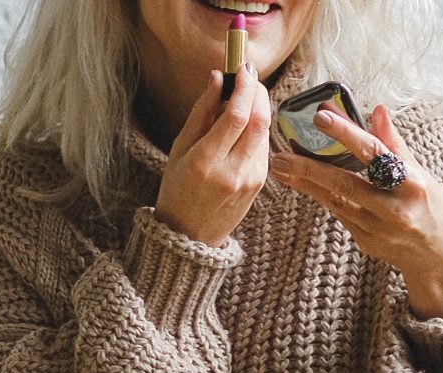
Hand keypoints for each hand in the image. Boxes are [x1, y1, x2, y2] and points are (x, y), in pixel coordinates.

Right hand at [153, 63, 272, 248]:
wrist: (191, 235)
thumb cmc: (178, 188)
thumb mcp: (179, 149)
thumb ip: (201, 113)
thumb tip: (217, 78)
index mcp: (205, 162)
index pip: (235, 116)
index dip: (244, 87)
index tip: (243, 67)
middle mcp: (232, 172)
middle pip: (258, 120)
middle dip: (257, 91)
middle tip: (248, 75)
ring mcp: (250, 180)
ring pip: (265, 131)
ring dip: (259, 107)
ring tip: (244, 95)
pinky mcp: (261, 183)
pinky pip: (263, 146)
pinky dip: (258, 127)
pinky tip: (245, 124)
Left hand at [269, 103, 442, 322]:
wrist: (440, 258)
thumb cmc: (432, 207)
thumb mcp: (421, 173)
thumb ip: (394, 143)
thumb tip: (377, 110)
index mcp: (413, 184)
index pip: (375, 153)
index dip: (346, 133)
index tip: (321, 116)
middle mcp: (395, 209)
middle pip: (346, 184)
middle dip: (309, 168)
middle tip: (280, 155)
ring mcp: (379, 230)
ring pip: (335, 201)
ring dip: (306, 183)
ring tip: (281, 167)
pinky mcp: (367, 243)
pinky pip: (340, 215)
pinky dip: (322, 197)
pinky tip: (302, 184)